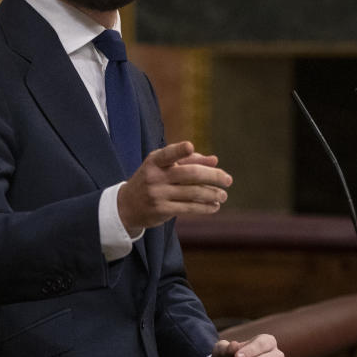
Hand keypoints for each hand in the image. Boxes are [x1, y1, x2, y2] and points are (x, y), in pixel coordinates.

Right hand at [117, 141, 231, 229]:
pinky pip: (189, 208)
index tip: (190, 146)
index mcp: (155, 161)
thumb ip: (188, 161)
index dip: (178, 150)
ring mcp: (158, 194)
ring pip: (193, 193)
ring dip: (212, 194)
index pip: (168, 154)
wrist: (127, 206)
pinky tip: (214, 206)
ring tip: (223, 196)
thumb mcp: (163, 166)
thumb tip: (215, 160)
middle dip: (213, 176)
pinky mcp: (162, 210)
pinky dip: (205, 207)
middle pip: (190, 174)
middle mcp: (155, 176)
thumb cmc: (151, 180)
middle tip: (229, 180)